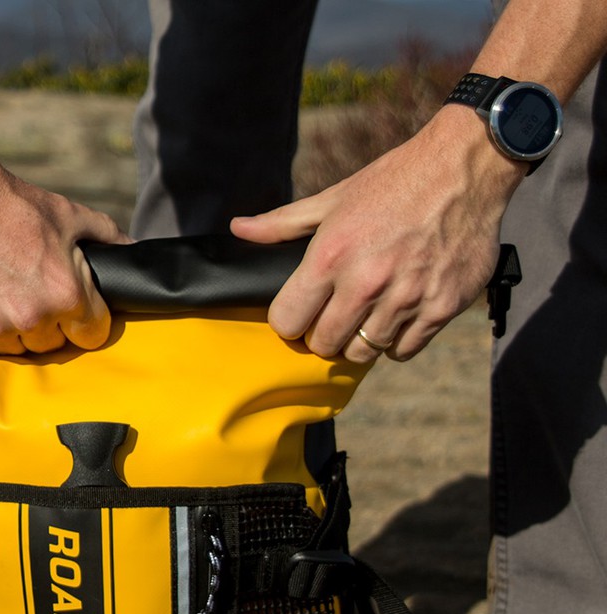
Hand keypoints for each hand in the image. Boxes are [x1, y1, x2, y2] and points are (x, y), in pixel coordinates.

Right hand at [0, 159, 128, 354]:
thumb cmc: (9, 200)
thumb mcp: (66, 215)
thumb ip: (106, 238)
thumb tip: (135, 251)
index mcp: (65, 294)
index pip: (92, 334)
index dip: (85, 319)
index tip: (73, 309)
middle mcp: (29, 318)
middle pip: (51, 344)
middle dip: (47, 323)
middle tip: (28, 291)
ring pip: (14, 349)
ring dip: (11, 329)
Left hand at [231, 107, 525, 362]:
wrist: (467, 166)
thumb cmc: (394, 182)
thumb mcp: (334, 198)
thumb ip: (283, 223)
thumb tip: (239, 228)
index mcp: (331, 256)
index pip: (287, 322)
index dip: (290, 320)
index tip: (302, 312)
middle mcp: (366, 282)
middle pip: (323, 345)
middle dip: (324, 334)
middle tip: (337, 315)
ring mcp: (406, 298)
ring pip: (363, 353)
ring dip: (361, 339)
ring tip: (370, 313)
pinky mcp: (441, 308)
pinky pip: (403, 351)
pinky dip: (398, 341)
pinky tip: (399, 315)